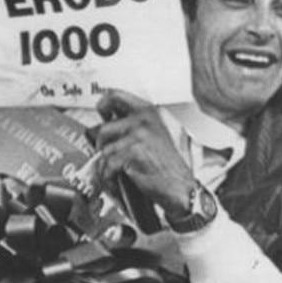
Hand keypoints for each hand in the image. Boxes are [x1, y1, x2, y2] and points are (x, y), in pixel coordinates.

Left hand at [92, 89, 196, 214]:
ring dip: (106, 166)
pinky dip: (109, 177)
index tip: (102, 114)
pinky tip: (118, 180)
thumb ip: (130, 125)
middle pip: (104, 128)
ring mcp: (138, 135)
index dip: (103, 104)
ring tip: (116, 173)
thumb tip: (101, 126)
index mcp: (147, 111)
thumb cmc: (167, 165)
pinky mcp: (133, 152)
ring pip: (105, 150)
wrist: (180, 187)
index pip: (115, 95)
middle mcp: (143, 119)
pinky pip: (108, 164)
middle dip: (101, 145)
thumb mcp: (153, 134)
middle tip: (107, 154)